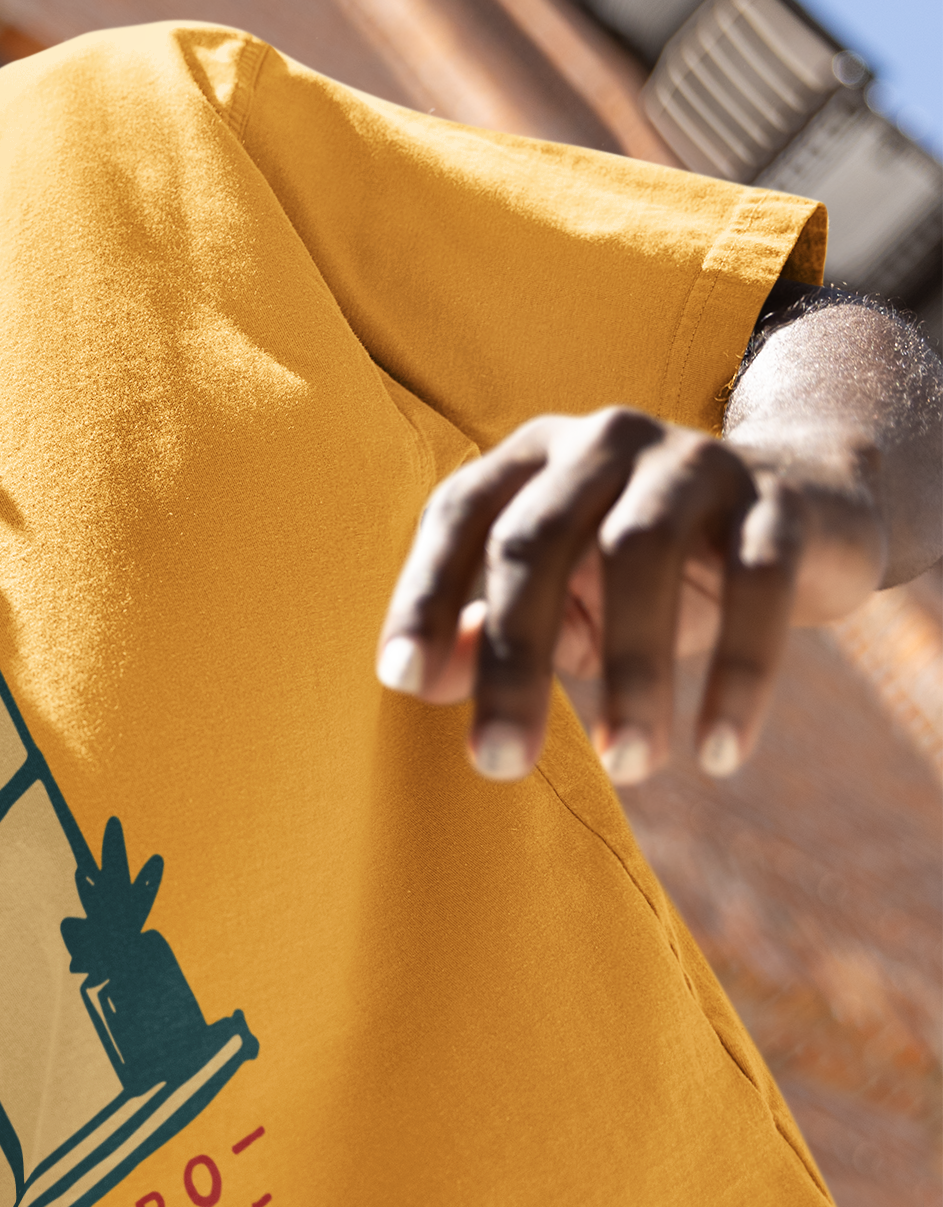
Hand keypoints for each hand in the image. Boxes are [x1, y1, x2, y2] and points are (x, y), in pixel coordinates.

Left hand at [374, 407, 888, 782]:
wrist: (804, 513)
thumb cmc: (641, 575)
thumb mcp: (560, 603)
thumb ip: (484, 635)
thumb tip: (421, 681)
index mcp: (532, 459)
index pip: (459, 514)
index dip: (424, 593)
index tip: (402, 680)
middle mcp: (603, 441)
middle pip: (536, 539)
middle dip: (512, 657)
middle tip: (499, 763)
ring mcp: (693, 460)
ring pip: (640, 551)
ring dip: (629, 672)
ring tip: (626, 765)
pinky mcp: (780, 501)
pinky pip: (757, 582)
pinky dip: (738, 673)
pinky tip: (718, 752)